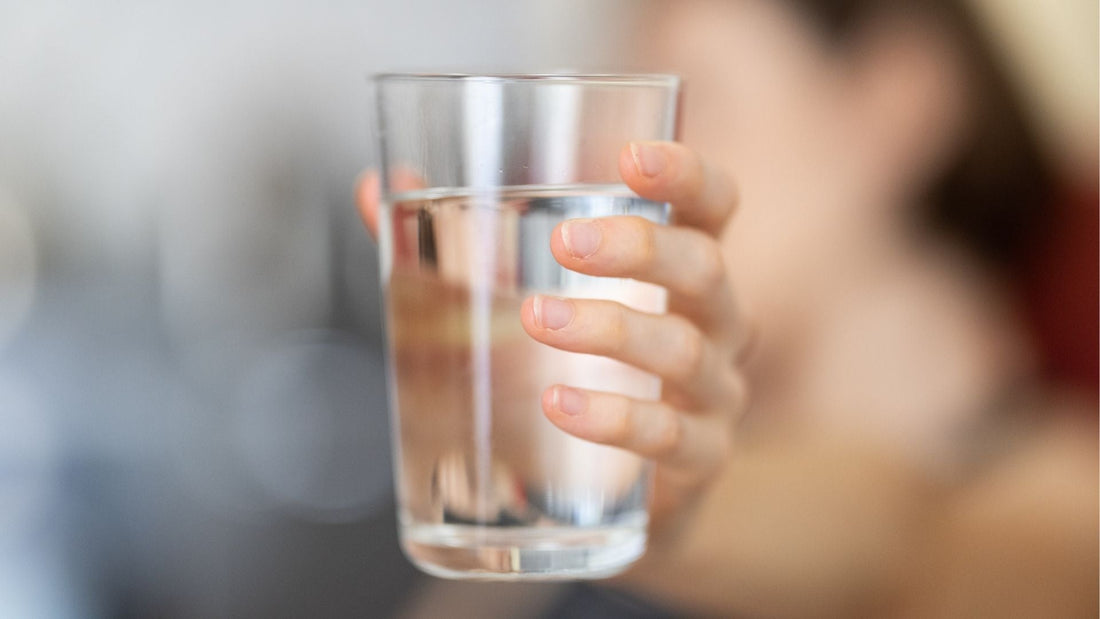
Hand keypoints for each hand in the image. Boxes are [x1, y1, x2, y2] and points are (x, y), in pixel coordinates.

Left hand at [356, 142, 749, 539]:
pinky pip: (669, 435)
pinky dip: (613, 417)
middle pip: (704, 267)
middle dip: (638, 247)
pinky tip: (559, 404)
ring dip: (610, 329)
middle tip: (566, 243)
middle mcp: (714, 322)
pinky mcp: (700, 458)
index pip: (713, 204)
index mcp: (680, 268)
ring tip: (537, 320)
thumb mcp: (524, 299)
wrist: (614, 492)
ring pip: (683, 349)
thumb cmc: (574, 370)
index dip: (686, 174)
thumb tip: (375, 188)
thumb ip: (453, 245)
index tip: (630, 157)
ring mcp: (714, 392)